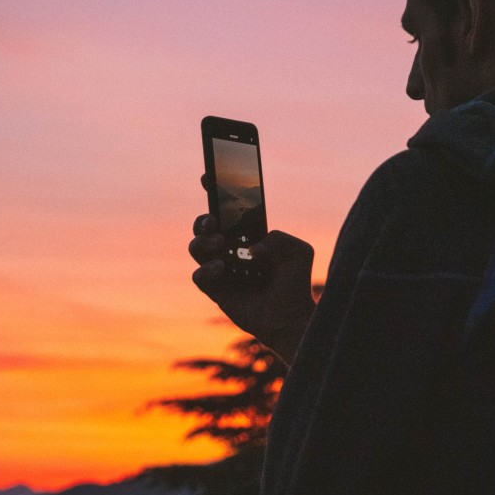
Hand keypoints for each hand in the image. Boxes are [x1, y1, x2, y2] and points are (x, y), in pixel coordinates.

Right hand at [189, 183, 315, 363]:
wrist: (291, 317)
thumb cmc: (295, 282)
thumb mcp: (298, 251)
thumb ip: (279, 239)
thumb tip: (252, 249)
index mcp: (247, 234)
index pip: (226, 209)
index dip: (215, 191)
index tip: (208, 176)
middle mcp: (230, 249)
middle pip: (204, 226)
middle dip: (204, 219)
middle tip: (215, 221)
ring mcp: (221, 269)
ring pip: (197, 247)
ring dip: (203, 241)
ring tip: (220, 243)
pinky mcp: (216, 290)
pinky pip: (199, 275)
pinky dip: (207, 269)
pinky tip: (222, 268)